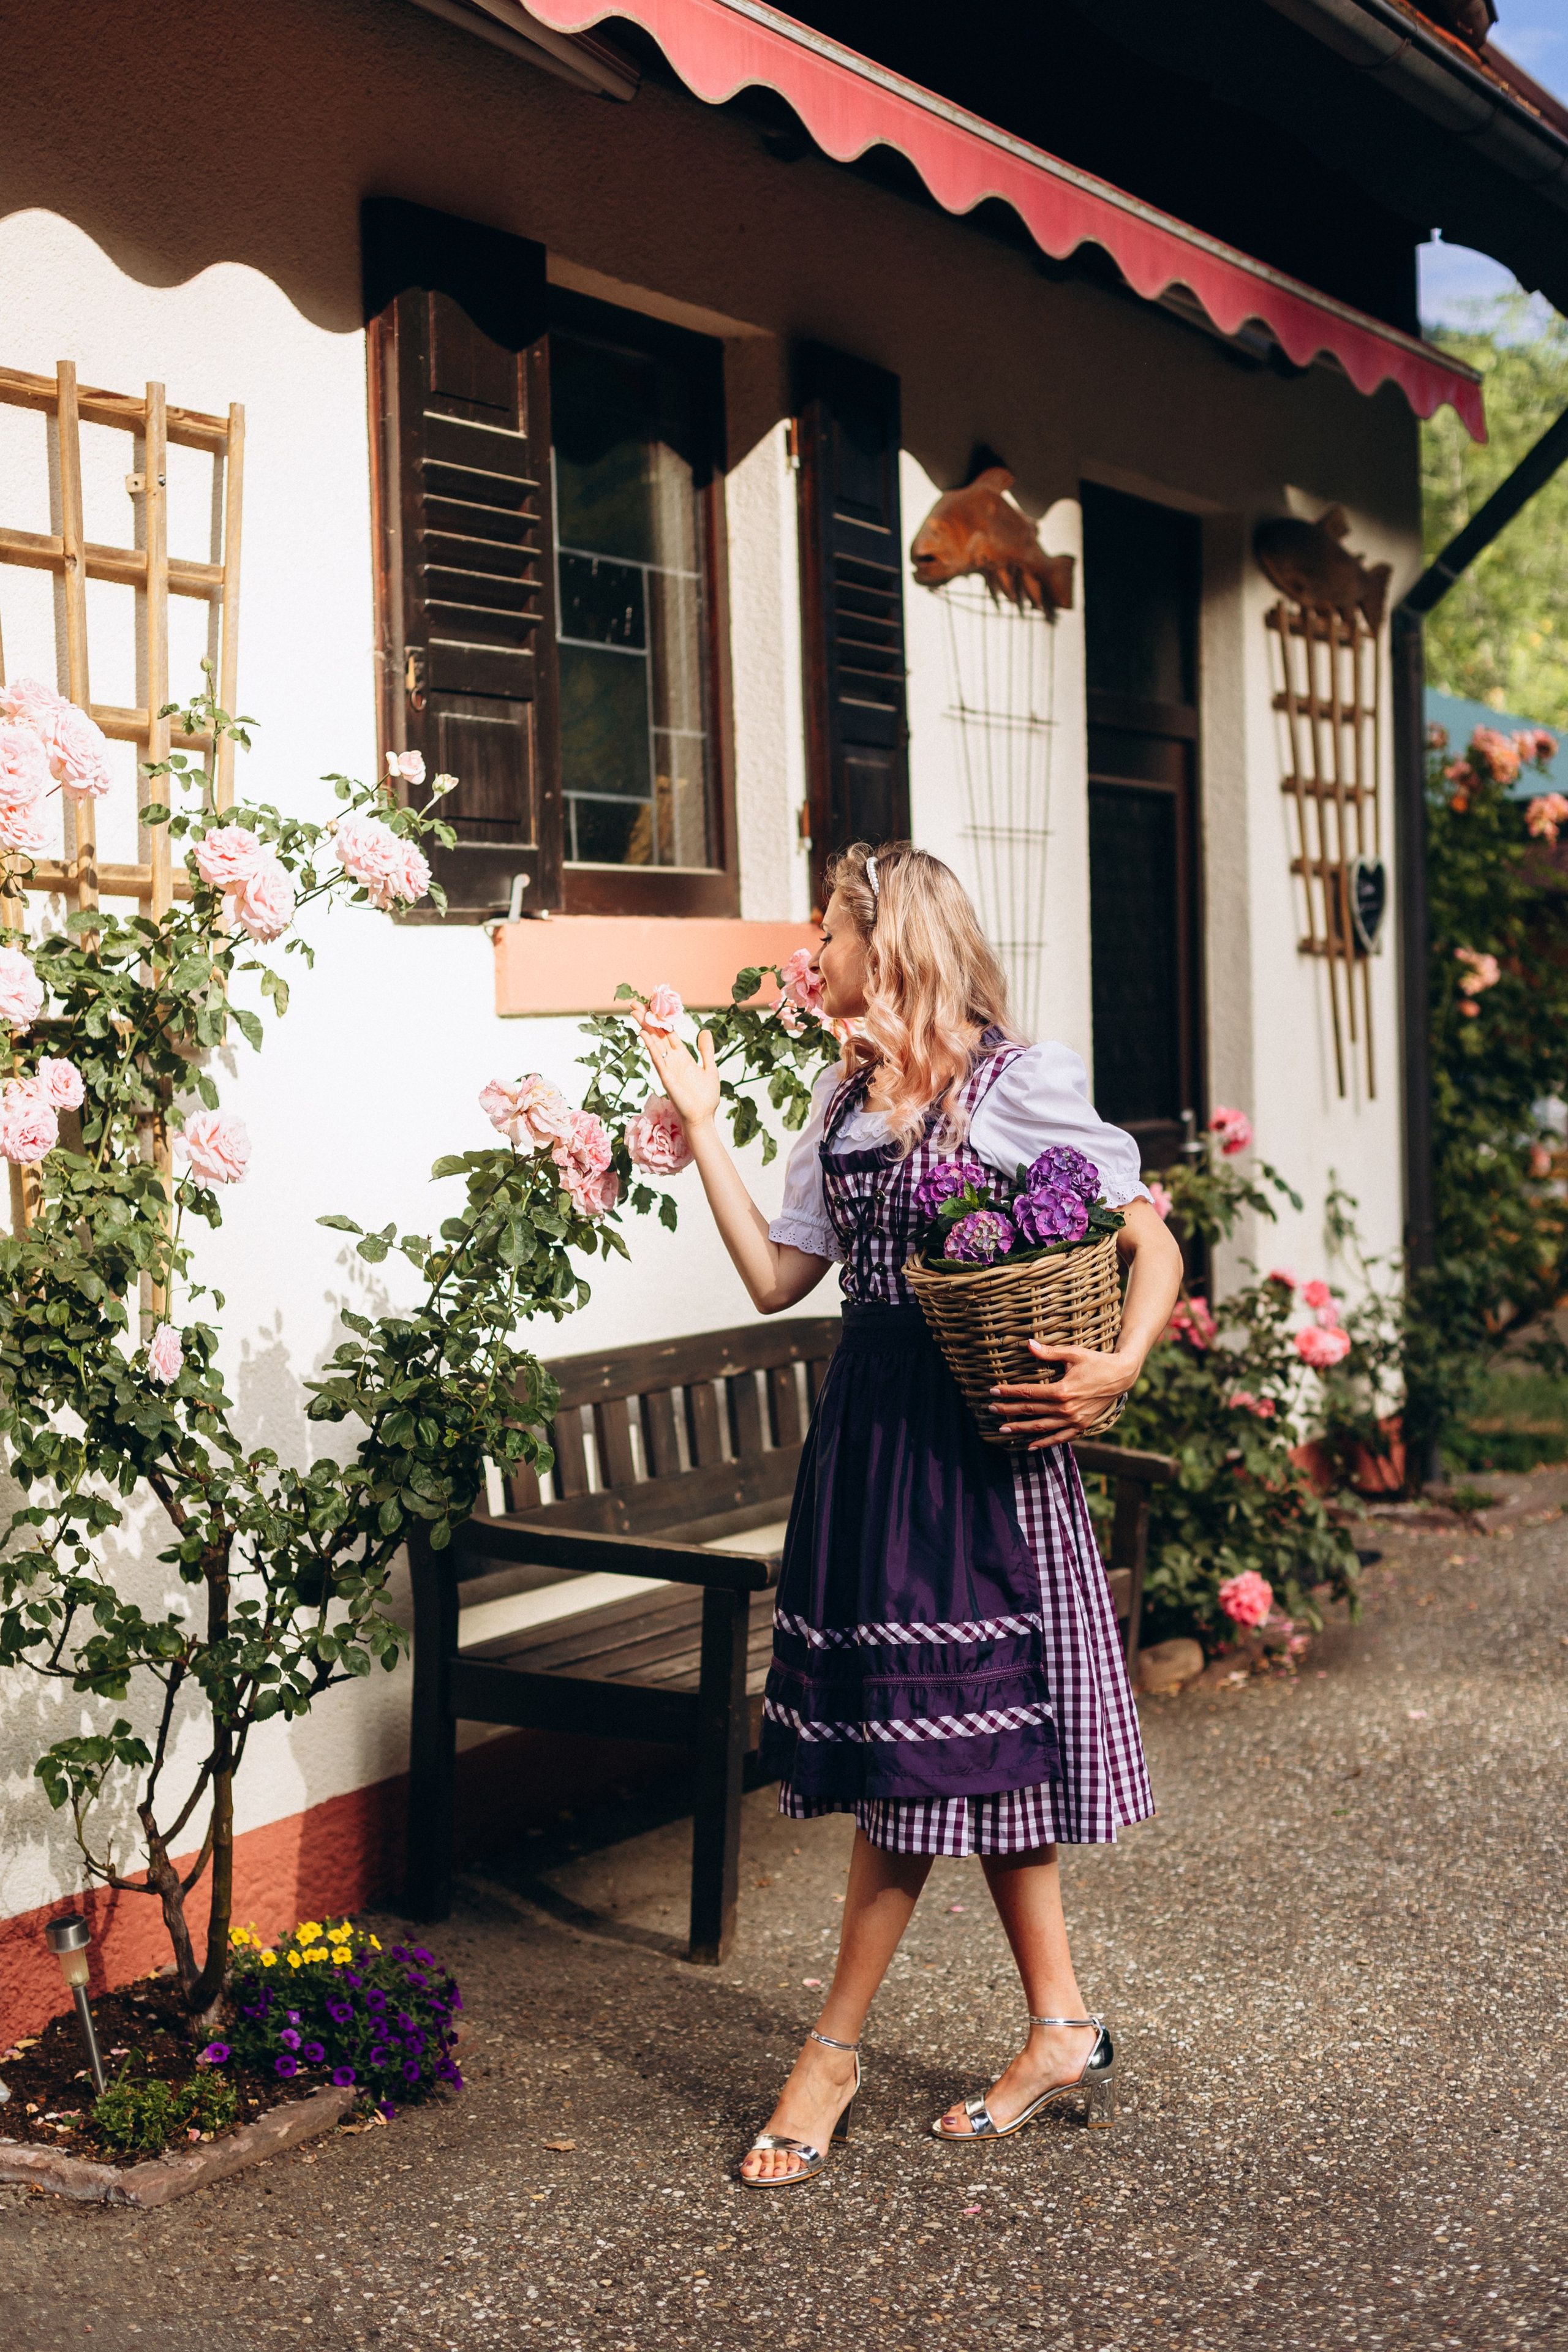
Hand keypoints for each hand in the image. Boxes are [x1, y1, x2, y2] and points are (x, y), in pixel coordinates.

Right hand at [634, 1011, 721, 1133]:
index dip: (662, 1019)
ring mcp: (668, 1067)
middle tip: (635, 1003)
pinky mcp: (666, 1077)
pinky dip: (650, 1045)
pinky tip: (643, 1033)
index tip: (653, 1006)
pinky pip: (656, 1058)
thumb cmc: (706, 1096)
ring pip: (654, 1042)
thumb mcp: (710, 1068)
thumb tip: (705, 1031)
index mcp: (683, 1056)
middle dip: (647, 1018)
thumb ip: (706, 1050)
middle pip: (657, 1034)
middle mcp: (673, 1059)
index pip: (669, 1033)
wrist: (703, 1116)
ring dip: (645, 1026)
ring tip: (635, 1011)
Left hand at [987, 1342, 1138, 1449]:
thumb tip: (1028, 1344)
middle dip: (1009, 1410)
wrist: (1121, 1376)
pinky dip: (1044, 1442)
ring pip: (1041, 1427)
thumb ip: (1049, 1352)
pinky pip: (1059, 1438)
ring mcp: (1074, 1420)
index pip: (1028, 1392)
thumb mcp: (1073, 1353)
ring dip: (1021, 1429)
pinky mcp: (1081, 1426)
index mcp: (1062, 1390)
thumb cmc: (1096, 1362)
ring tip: (1003, 1429)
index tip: (993, 1391)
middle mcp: (1066, 1408)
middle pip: (1030, 1410)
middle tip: (991, 1410)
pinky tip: (1030, 1445)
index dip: (1008, 1392)